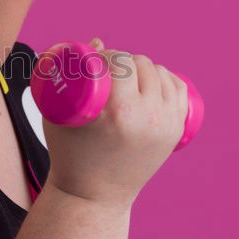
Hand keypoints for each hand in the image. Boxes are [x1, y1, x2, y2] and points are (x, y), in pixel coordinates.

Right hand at [43, 38, 188, 208]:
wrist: (93, 197)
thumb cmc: (68, 154)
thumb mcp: (60, 114)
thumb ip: (71, 76)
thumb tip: (98, 41)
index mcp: (118, 112)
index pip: (121, 62)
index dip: (109, 54)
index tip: (97, 58)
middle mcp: (147, 117)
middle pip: (142, 64)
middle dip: (125, 60)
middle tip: (109, 68)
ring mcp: (165, 126)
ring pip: (161, 74)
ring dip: (145, 68)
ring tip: (128, 76)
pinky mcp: (174, 133)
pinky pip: (178, 90)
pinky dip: (166, 79)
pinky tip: (152, 80)